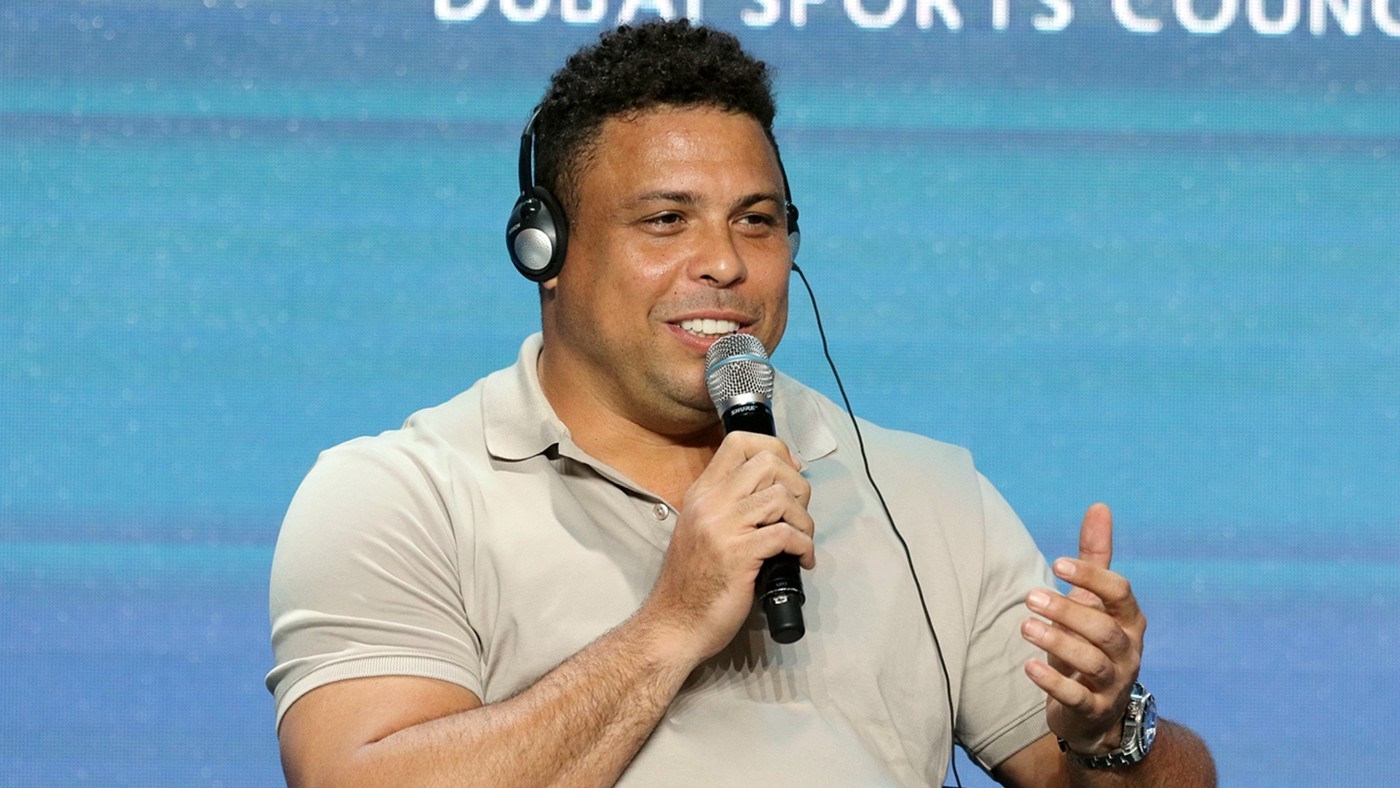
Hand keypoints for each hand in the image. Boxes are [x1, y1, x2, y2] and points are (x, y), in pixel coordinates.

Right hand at [642, 432, 814, 663]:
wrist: (674, 625)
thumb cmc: (692, 583)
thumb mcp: (703, 530)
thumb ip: (729, 506)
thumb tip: (774, 489)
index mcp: (702, 493)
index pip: (739, 442)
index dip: (775, 448)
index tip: (790, 473)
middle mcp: (711, 502)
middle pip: (768, 462)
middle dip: (797, 484)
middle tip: (798, 513)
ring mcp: (723, 527)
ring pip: (781, 496)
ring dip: (804, 519)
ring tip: (802, 540)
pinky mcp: (739, 555)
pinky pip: (786, 534)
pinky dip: (804, 546)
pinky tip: (802, 561)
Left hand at [1021, 503, 1146, 754]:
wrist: (1097, 710)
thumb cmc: (1092, 641)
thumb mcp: (1095, 601)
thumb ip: (1096, 557)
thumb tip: (1099, 506)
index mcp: (1128, 619)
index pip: (1120, 593)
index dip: (1092, 577)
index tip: (1057, 564)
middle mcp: (1127, 650)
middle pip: (1103, 629)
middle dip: (1068, 611)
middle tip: (1030, 597)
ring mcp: (1113, 682)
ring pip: (1092, 662)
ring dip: (1058, 643)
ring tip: (1025, 626)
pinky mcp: (1094, 709)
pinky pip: (1077, 697)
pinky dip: (1054, 683)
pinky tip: (1029, 667)